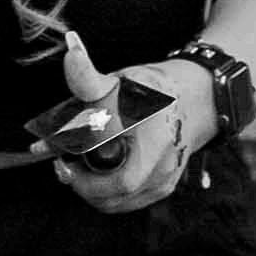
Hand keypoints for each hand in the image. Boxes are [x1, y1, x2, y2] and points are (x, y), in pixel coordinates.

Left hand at [27, 35, 211, 212]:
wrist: (196, 99)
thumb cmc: (156, 91)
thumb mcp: (121, 81)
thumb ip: (90, 77)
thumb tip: (70, 53)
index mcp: (155, 143)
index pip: (116, 178)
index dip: (81, 177)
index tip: (59, 158)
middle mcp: (162, 168)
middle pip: (112, 197)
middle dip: (81, 184)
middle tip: (63, 162)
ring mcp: (164, 182)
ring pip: (117, 202)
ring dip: (91, 189)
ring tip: (77, 165)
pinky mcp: (161, 188)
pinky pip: (127, 200)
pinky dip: (106, 191)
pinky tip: (95, 170)